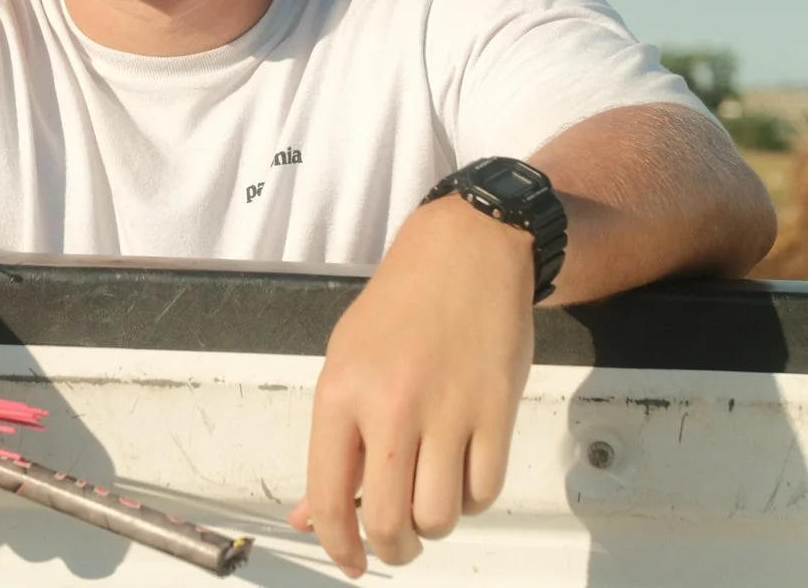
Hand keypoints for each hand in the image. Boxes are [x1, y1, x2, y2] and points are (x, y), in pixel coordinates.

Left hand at [289, 196, 534, 576]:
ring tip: (430, 499)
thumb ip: (333, 443)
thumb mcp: (345, 361)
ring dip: (434, 525)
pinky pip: (484, 491)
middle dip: (392, 549)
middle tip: (395, 542)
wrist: (467, 250)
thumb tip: (312, 515)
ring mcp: (448, 409)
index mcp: (340, 393)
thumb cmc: (401, 303)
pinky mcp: (496, 410)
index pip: (329, 497)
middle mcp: (391, 406)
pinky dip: (473, 500)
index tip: (350, 562)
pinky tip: (462, 477)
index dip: (338, 545)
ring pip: (440, 516)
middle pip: (388, 521)